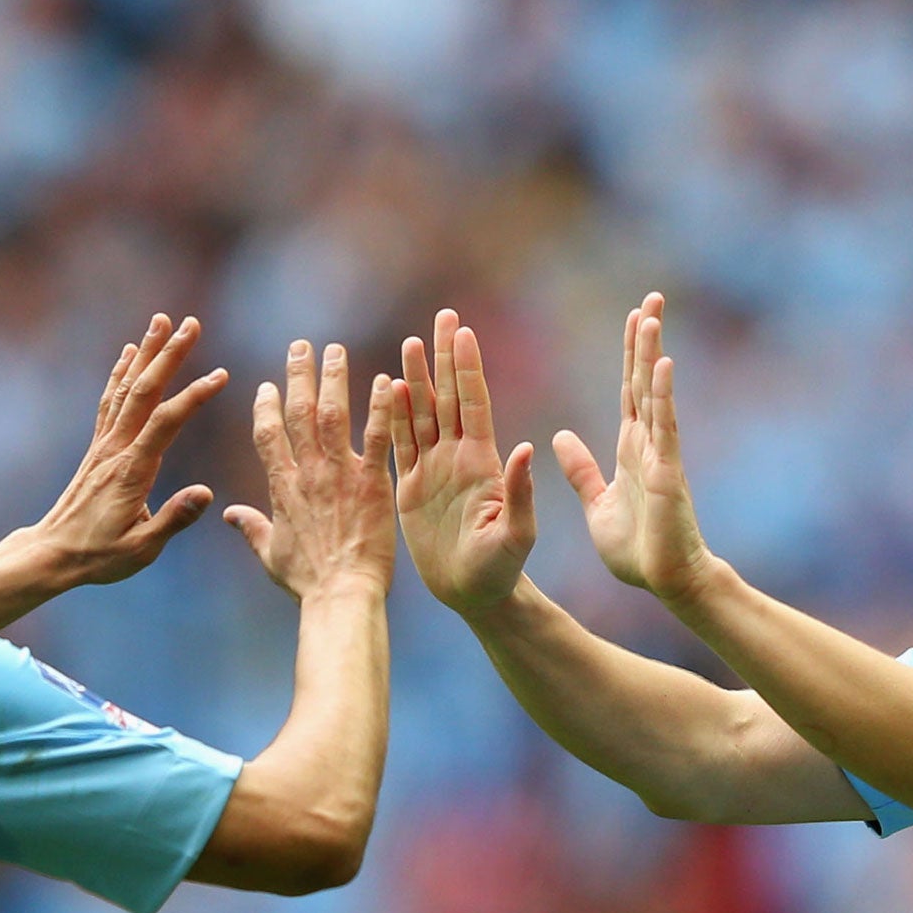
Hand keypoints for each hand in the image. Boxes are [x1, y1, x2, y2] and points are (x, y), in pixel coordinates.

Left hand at [27, 313, 228, 589]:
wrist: (52, 553)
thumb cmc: (99, 556)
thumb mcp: (142, 548)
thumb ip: (174, 519)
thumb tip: (207, 492)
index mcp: (132, 471)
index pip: (166, 423)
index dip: (193, 396)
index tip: (221, 375)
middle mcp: (115, 449)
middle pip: (144, 391)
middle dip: (169, 355)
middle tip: (191, 323)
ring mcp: (104, 445)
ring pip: (126, 388)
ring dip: (146, 353)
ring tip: (162, 321)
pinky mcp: (98, 448)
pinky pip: (111, 401)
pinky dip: (121, 372)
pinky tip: (129, 353)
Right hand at [224, 339, 395, 601]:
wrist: (340, 595)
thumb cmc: (307, 582)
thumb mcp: (269, 554)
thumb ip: (250, 527)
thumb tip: (227, 515)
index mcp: (281, 487)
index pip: (267, 434)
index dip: (266, 407)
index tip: (269, 386)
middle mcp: (307, 472)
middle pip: (297, 412)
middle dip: (297, 375)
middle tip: (301, 346)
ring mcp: (339, 474)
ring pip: (332, 413)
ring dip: (333, 378)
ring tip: (334, 350)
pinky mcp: (372, 481)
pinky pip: (376, 436)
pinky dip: (381, 406)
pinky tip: (387, 380)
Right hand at [388, 308, 536, 615]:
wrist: (476, 596)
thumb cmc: (502, 570)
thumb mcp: (516, 535)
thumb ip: (520, 493)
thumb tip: (525, 449)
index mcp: (484, 463)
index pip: (473, 404)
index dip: (467, 368)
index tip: (462, 331)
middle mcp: (459, 458)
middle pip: (447, 397)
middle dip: (444, 357)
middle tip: (442, 316)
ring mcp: (435, 470)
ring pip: (422, 414)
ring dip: (416, 378)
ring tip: (411, 342)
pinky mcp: (412, 489)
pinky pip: (400, 444)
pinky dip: (392, 416)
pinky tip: (387, 387)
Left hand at [552, 293, 714, 601]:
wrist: (662, 582)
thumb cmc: (636, 549)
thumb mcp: (597, 503)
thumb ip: (582, 469)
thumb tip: (560, 437)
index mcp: (630, 449)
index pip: (629, 391)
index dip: (629, 355)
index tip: (633, 317)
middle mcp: (648, 443)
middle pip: (643, 381)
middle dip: (646, 340)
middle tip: (651, 297)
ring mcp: (660, 454)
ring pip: (654, 395)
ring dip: (651, 355)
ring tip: (652, 315)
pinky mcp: (666, 473)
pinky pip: (664, 428)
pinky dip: (662, 396)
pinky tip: (661, 365)